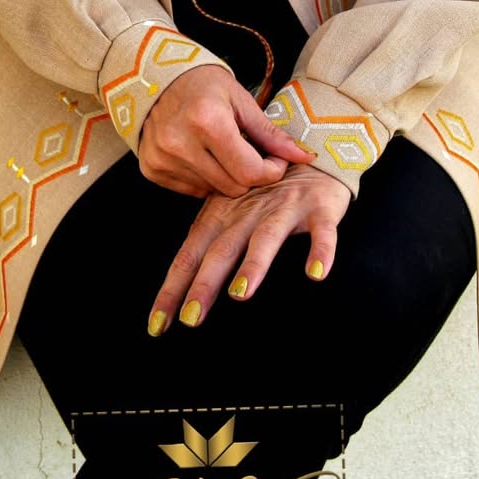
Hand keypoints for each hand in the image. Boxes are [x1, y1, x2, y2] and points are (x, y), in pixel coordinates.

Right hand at [139, 65, 314, 197]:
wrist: (155, 78)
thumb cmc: (203, 84)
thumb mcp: (241, 101)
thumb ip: (271, 133)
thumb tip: (304, 156)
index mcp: (207, 121)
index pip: (250, 172)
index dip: (271, 170)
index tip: (275, 158)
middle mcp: (180, 143)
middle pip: (234, 187)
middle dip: (250, 175)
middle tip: (250, 153)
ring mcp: (163, 159)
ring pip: (214, 192)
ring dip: (226, 177)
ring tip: (222, 149)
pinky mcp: (152, 169)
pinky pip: (193, 190)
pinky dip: (205, 178)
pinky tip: (201, 154)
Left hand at [146, 164, 349, 334]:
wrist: (311, 153)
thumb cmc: (265, 190)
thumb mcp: (230, 210)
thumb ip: (210, 242)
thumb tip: (182, 288)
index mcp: (220, 216)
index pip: (190, 256)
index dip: (173, 289)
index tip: (157, 325)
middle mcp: (248, 213)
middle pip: (222, 250)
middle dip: (205, 284)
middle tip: (191, 317)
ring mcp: (284, 209)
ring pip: (266, 238)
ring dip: (253, 264)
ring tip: (241, 292)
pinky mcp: (319, 209)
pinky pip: (321, 232)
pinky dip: (320, 251)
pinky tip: (316, 272)